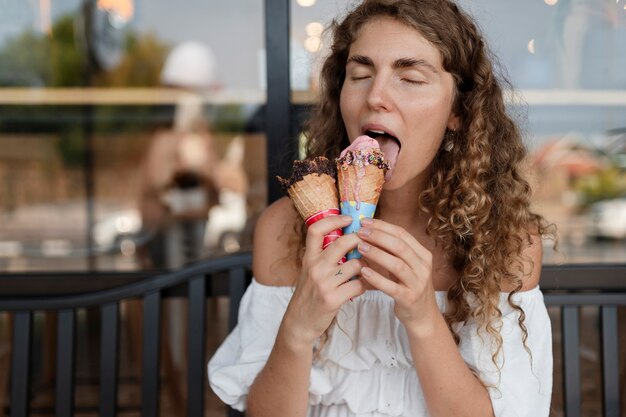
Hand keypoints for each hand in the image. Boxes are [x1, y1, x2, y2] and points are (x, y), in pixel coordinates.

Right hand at [282, 215, 365, 349]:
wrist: (299, 322)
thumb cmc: (310, 293)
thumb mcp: (310, 270)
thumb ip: (324, 254)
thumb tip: (348, 236)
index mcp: (309, 257)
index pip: (316, 229)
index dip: (333, 219)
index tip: (349, 219)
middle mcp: (314, 267)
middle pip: (342, 242)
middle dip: (360, 240)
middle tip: (368, 243)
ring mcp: (323, 283)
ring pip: (356, 264)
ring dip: (366, 266)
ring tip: (367, 270)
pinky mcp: (332, 299)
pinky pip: (358, 285)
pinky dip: (364, 285)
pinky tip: (362, 287)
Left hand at [356, 218, 439, 335]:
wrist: (422, 315)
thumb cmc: (409, 286)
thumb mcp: (407, 266)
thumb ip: (394, 250)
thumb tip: (369, 231)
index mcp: (423, 255)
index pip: (402, 234)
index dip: (383, 226)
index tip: (364, 221)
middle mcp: (423, 267)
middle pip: (400, 246)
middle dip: (378, 237)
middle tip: (360, 232)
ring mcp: (418, 283)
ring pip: (397, 264)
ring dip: (377, 254)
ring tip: (360, 247)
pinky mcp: (409, 299)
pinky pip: (392, 287)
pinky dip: (377, 278)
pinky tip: (363, 271)